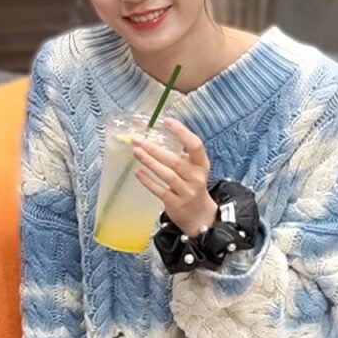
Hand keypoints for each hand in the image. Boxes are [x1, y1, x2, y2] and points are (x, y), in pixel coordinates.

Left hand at [132, 117, 216, 236]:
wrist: (201, 216)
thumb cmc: (193, 185)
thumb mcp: (194, 169)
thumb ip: (180, 154)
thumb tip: (154, 136)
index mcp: (201, 165)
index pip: (195, 145)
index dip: (182, 132)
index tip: (167, 121)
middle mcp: (195, 177)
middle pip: (175, 160)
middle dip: (154, 148)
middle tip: (138, 138)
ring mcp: (186, 192)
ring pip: (167, 175)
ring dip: (150, 162)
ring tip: (136, 151)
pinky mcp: (175, 204)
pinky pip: (160, 191)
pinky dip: (148, 181)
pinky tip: (138, 172)